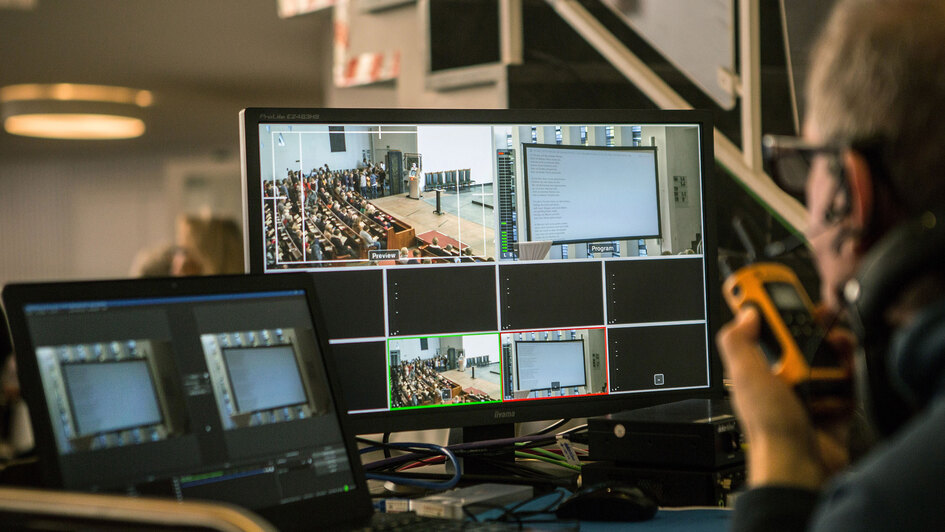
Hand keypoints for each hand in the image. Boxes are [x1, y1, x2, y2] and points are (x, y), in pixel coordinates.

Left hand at [717, 307, 847, 487]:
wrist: (799, 466)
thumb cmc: (769, 427)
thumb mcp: (745, 376)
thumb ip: (738, 341)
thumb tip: (744, 311)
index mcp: (756, 370)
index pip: (759, 330)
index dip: (766, 308)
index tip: (773, 287)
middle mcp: (780, 380)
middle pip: (797, 340)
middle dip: (809, 324)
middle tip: (820, 313)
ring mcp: (807, 393)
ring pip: (825, 358)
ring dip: (834, 348)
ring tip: (837, 344)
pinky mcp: (831, 407)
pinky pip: (845, 383)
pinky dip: (849, 375)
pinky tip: (845, 372)